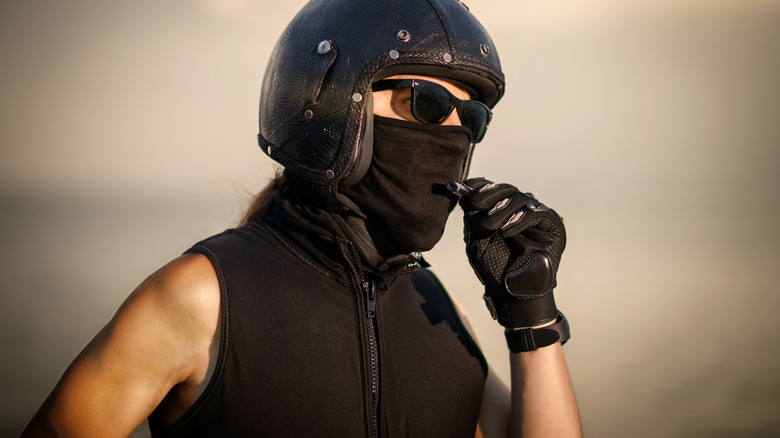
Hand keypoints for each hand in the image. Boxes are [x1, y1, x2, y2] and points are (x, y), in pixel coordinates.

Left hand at [457, 177, 565, 327]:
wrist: (514, 296)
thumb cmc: (495, 270)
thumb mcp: (477, 241)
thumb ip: (472, 219)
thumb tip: (464, 193)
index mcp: (504, 212)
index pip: (494, 191)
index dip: (481, 186)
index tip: (465, 187)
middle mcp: (522, 211)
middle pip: (508, 190)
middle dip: (489, 194)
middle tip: (475, 203)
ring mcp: (538, 216)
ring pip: (521, 199)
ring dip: (501, 210)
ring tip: (488, 226)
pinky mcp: (552, 225)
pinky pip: (536, 213)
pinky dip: (519, 220)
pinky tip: (505, 231)